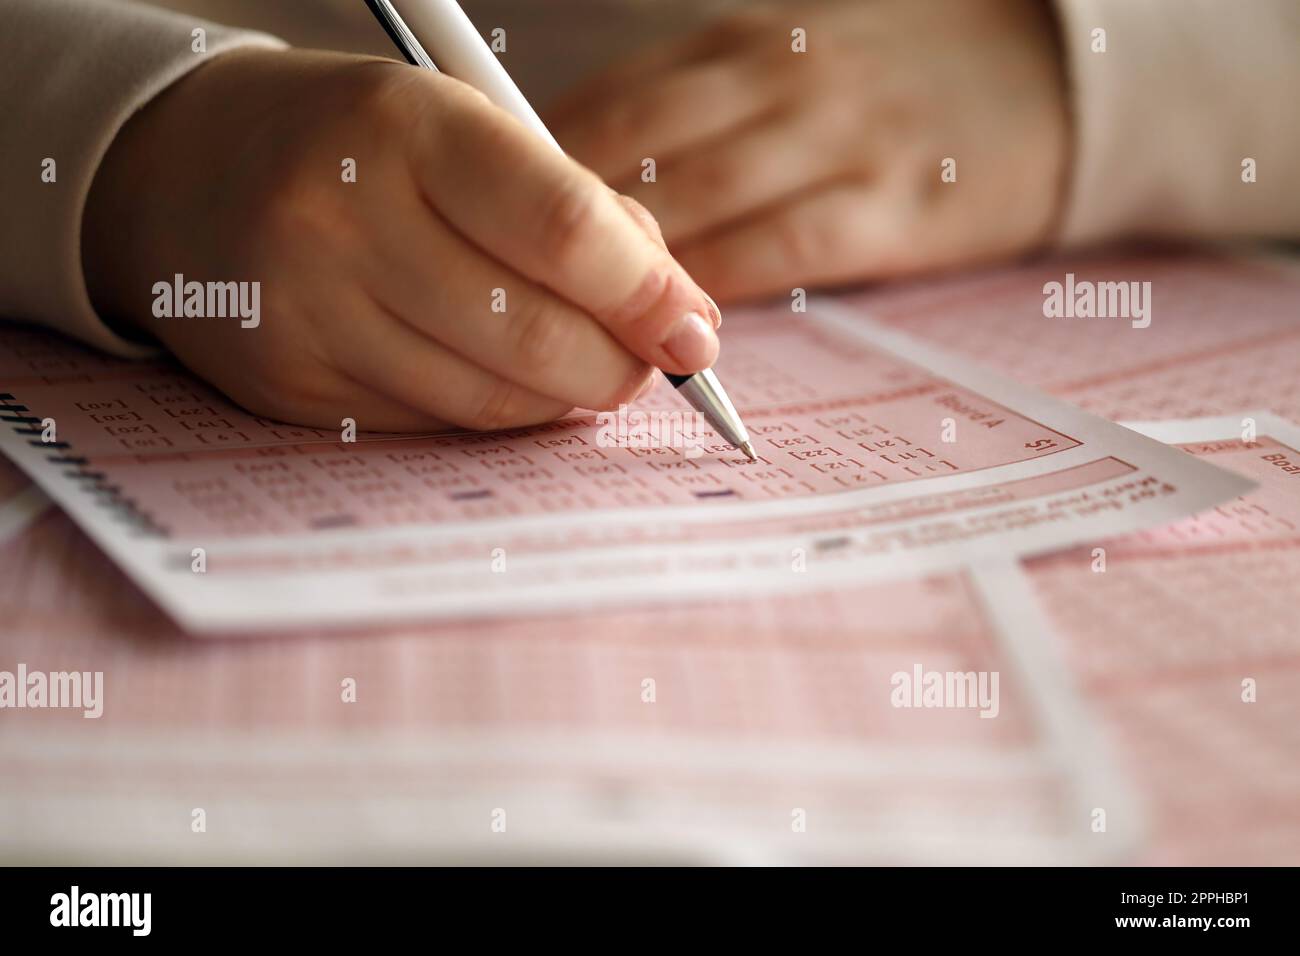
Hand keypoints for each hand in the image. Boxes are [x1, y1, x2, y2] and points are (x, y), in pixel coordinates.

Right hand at [83, 49, 720, 431]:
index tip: (696, 329)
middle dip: (619, 365)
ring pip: (488, 398)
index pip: (562, 228)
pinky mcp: (291, 385)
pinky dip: (497, 413)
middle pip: (531, 336)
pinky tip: (509, 382)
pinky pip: (434, 423)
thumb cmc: (355, 142)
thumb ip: (572, 206)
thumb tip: (672, 309)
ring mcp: (309, 312)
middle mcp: (343, 219)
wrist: (185, 170)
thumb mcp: (460, 127)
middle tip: (652, 362)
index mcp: (405, 127)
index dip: (648, 293)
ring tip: (586, 367)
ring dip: (564, 398)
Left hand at [548, 0, 1068, 300]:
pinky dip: (725, 284)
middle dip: (575, 224)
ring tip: (581, 317)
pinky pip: (786, 248)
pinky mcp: (900, 202)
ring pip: (706, 201)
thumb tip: (600, 172)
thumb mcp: (801, 48)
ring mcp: (845, 138)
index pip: (622, 100)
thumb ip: (708, 98)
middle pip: (646, 150)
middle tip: (518, 284)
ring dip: (635, 265)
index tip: (503, 222)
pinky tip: (683, 318)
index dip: (551, 165)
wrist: (1063, 74)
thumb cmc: (909, 70)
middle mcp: (789, 80)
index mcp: (754, 40)